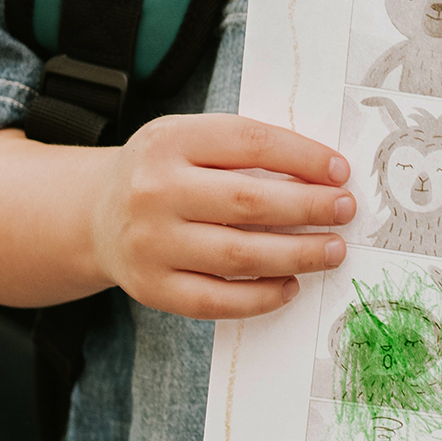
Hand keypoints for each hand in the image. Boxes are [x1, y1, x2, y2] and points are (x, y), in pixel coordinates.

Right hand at [87, 113, 355, 320]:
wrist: (96, 215)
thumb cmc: (163, 174)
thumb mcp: (190, 141)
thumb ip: (245, 151)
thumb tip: (325, 175)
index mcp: (169, 140)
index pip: (250, 143)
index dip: (303, 157)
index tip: (340, 172)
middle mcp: (154, 190)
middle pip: (249, 201)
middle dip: (309, 207)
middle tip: (345, 210)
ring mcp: (150, 243)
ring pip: (240, 255)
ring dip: (298, 254)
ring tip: (332, 249)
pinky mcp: (153, 288)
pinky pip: (218, 300)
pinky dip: (262, 296)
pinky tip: (291, 285)